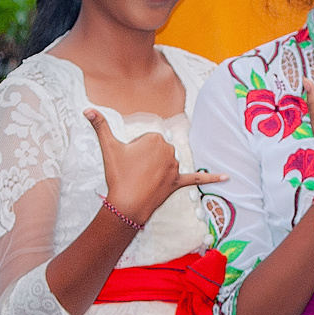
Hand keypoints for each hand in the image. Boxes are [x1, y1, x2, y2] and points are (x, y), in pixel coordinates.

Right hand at [86, 110, 226, 226]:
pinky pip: (197, 179)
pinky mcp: (178, 183)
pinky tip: (227, 177)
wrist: (126, 205)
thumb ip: (99, 125)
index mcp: (154, 139)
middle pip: (156, 151)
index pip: (146, 139)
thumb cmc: (117, 175)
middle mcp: (168, 151)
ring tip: (142, 181)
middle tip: (133, 173)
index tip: (127, 162)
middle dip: (144, 161)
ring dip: (156, 171)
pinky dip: (211, 178)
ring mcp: (175, 168)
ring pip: (166, 164)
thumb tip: (87, 109)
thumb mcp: (108, 148)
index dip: (134, 151)